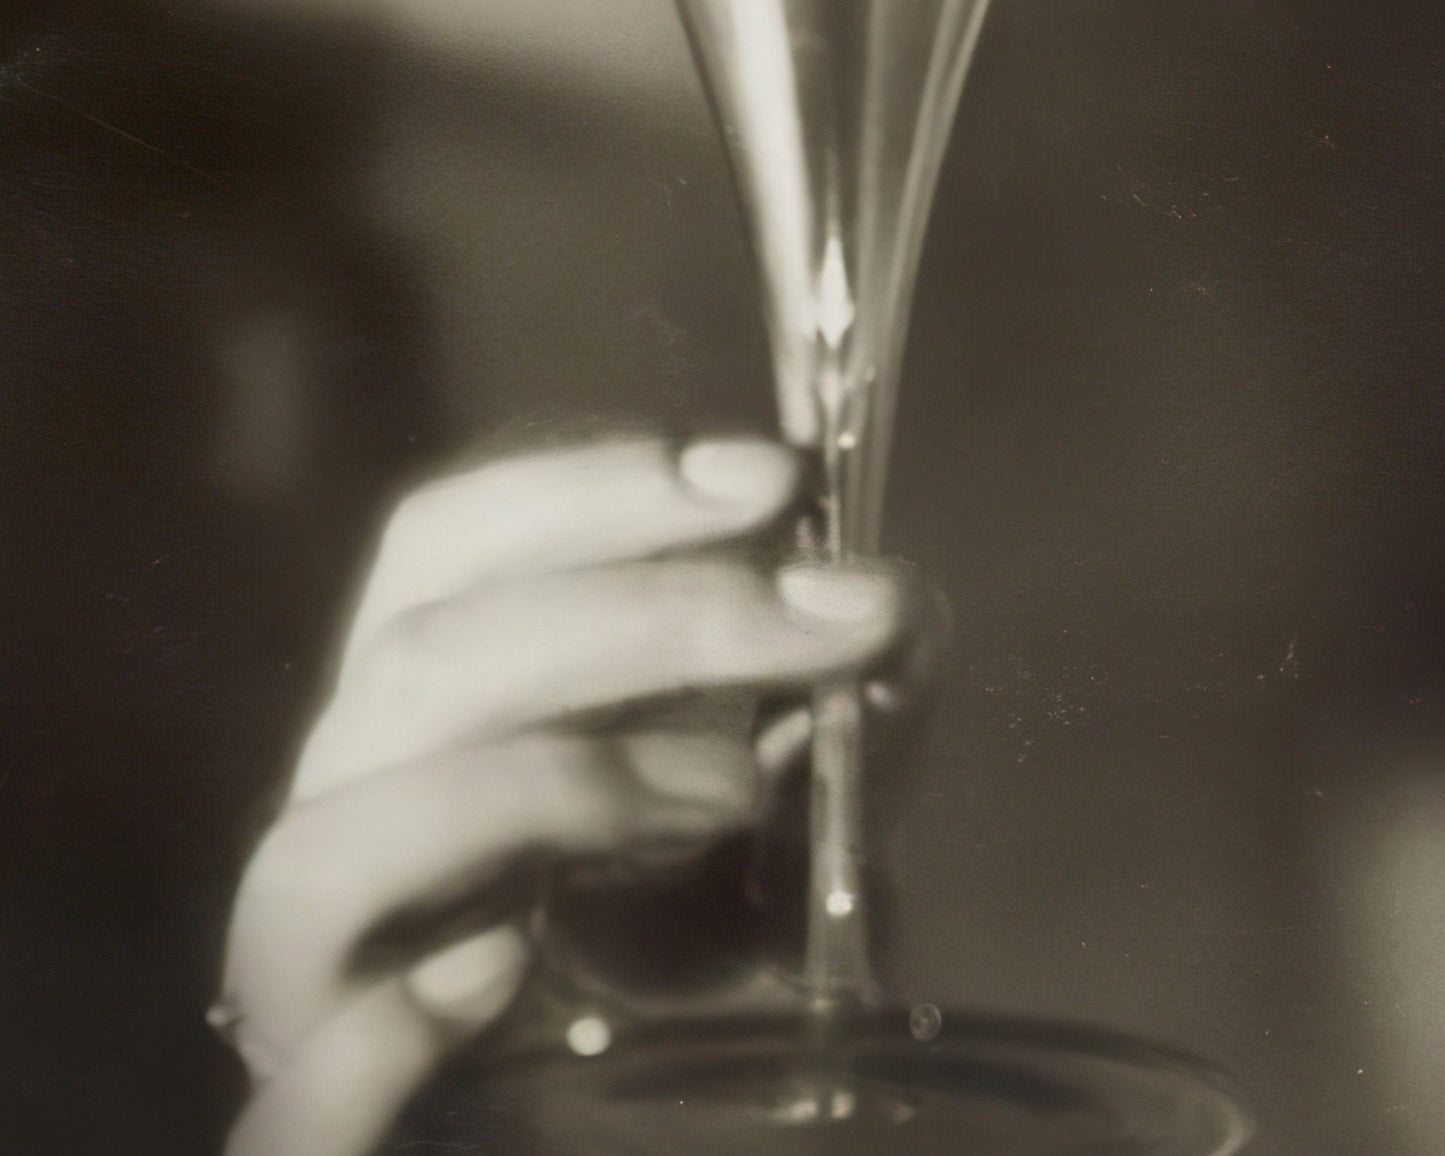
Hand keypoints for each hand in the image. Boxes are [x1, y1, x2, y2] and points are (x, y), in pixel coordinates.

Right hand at [217, 435, 924, 1155]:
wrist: (593, 1120)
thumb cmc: (686, 953)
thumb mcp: (780, 818)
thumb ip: (821, 726)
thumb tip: (890, 619)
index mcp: (431, 711)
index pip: (444, 548)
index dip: (595, 489)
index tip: (772, 477)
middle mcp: (350, 812)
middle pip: (420, 659)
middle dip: (648, 612)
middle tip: (835, 610)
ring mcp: (314, 977)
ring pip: (328, 850)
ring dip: (553, 789)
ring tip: (729, 796)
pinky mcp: (320, 1126)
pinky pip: (292, 1107)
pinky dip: (372, 1049)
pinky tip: (487, 988)